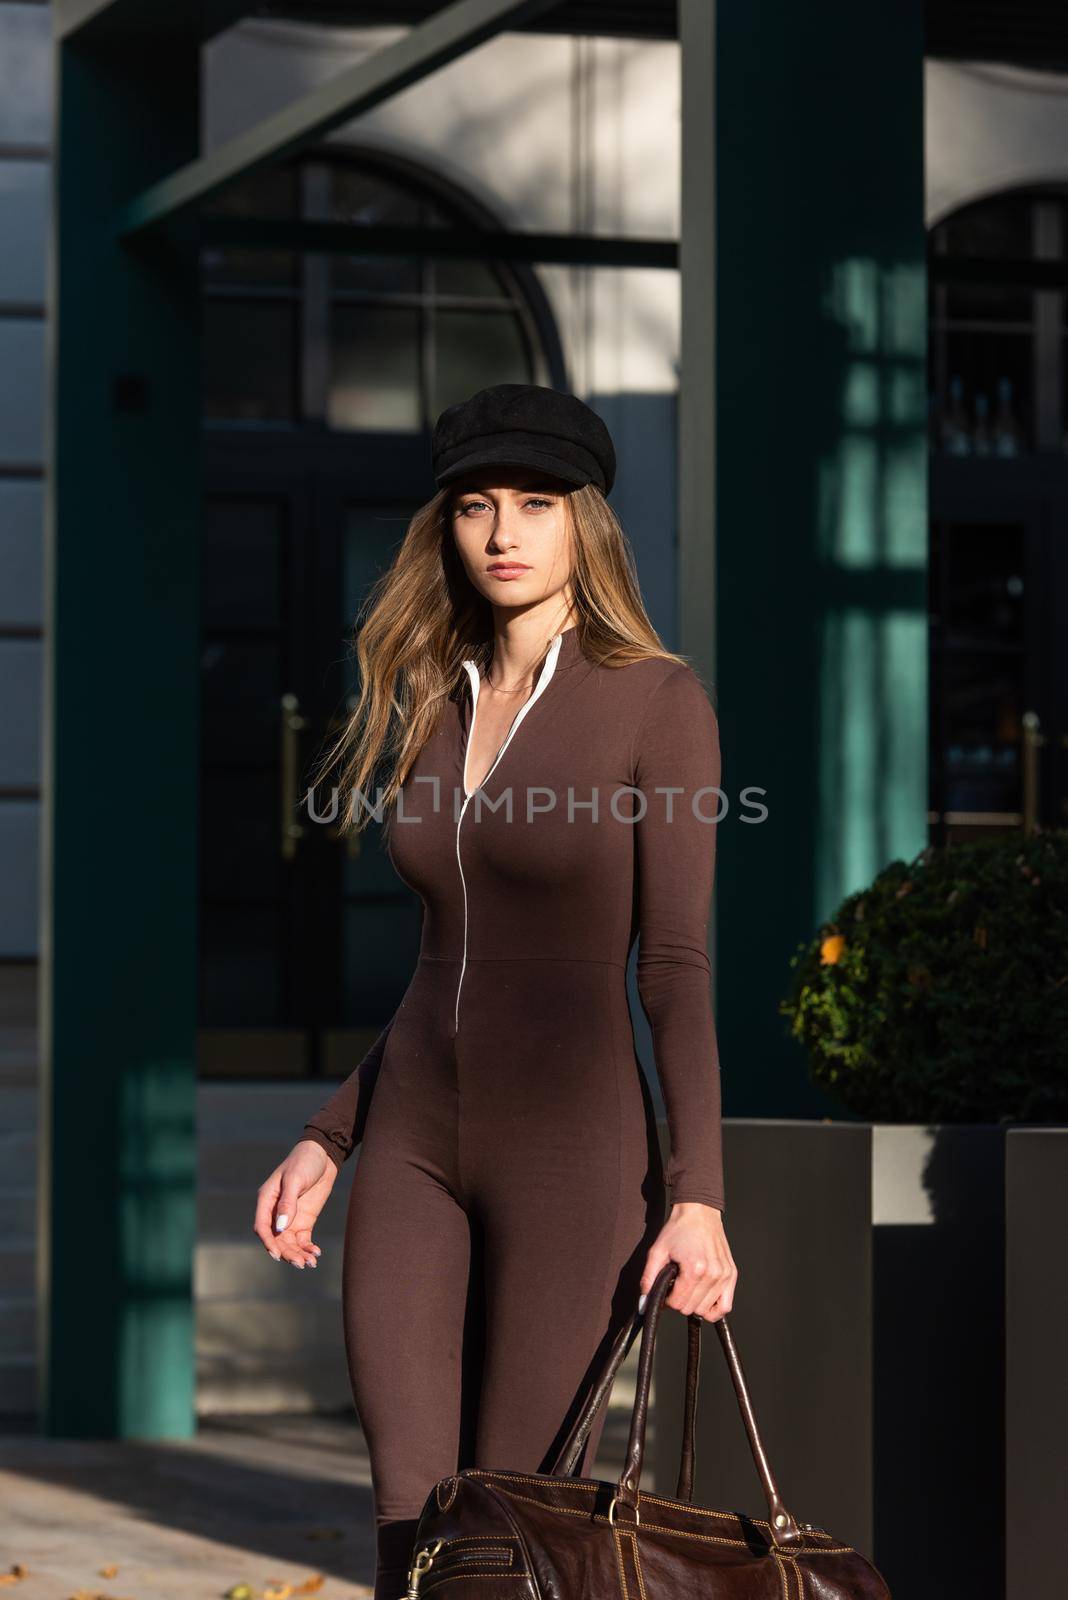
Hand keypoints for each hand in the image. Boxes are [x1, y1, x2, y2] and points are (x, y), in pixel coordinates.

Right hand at [254, 1139, 337, 1267]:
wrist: (323, 1155)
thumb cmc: (304, 1161)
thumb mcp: (295, 1179)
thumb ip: (287, 1203)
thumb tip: (280, 1227)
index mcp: (266, 1200)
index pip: (262, 1227)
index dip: (268, 1242)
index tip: (277, 1255)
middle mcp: (275, 1212)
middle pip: (277, 1239)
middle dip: (287, 1253)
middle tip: (301, 1264)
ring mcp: (290, 1218)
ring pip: (289, 1243)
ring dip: (298, 1254)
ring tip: (310, 1263)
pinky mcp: (304, 1220)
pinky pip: (302, 1240)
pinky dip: (307, 1248)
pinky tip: (316, 1253)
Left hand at [640, 1203, 736, 1321]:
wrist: (699, 1212)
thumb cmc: (679, 1229)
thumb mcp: (657, 1251)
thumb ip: (648, 1279)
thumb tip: (643, 1304)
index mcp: (695, 1269)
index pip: (679, 1304)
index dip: (668, 1300)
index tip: (667, 1290)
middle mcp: (712, 1274)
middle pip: (692, 1308)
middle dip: (680, 1302)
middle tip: (677, 1286)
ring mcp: (724, 1275)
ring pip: (706, 1310)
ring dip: (694, 1304)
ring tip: (689, 1288)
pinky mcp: (731, 1274)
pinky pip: (726, 1306)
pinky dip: (714, 1309)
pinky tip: (704, 1300)